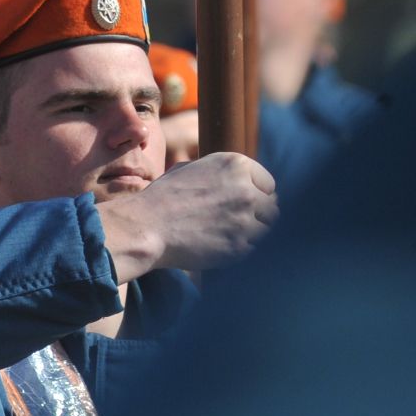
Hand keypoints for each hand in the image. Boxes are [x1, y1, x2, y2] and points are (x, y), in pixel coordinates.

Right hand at [97, 151, 276, 276]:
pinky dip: (240, 250)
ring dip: (252, 233)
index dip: (254, 195)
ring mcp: (245, 219)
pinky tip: (220, 248)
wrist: (144, 228)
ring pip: (267, 229)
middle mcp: (246, 190)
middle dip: (257, 215)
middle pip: (272, 207)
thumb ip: (219, 173)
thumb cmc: (160, 198)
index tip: (241, 205)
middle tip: (235, 224)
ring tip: (228, 236)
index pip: (268, 184)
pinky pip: (253, 249)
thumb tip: (236, 178)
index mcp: (236, 165)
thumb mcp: (190, 169)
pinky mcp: (240, 246)